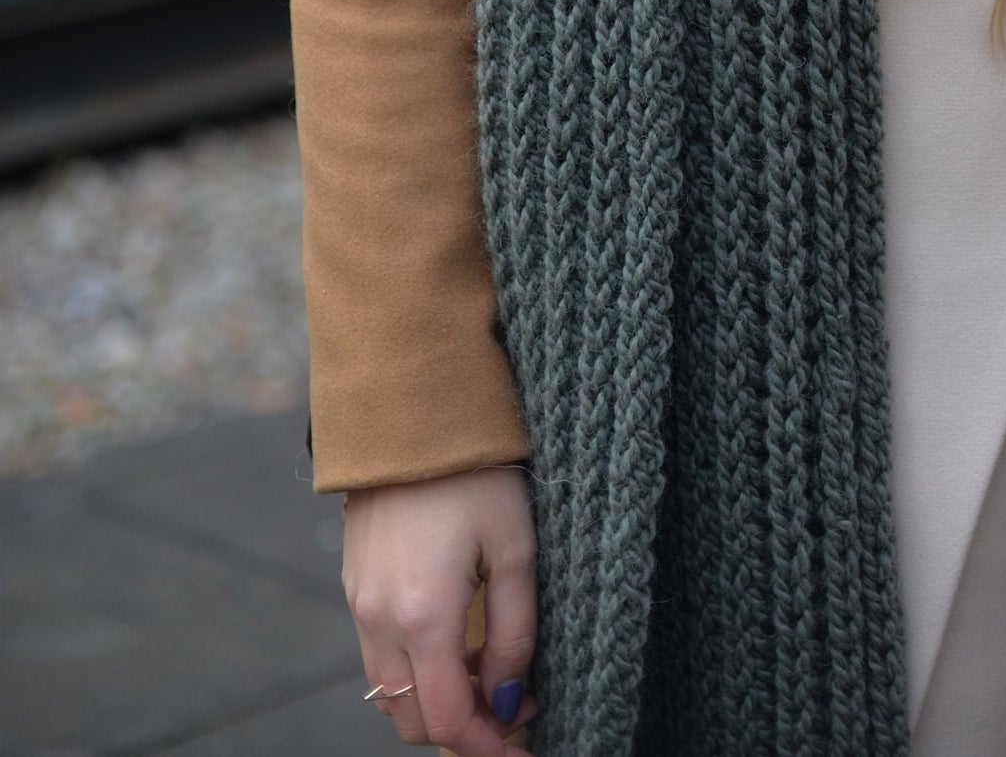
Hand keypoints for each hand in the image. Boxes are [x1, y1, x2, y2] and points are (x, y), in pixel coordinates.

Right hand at [342, 466, 536, 754]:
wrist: (412, 411)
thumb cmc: (475, 472)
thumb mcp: (516, 548)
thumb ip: (516, 633)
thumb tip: (509, 699)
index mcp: (423, 616)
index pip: (447, 721)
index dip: (487, 746)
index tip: (522, 742)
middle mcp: (380, 620)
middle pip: (412, 720)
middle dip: (461, 729)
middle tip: (511, 708)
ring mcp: (358, 603)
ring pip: (390, 693)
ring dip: (435, 700)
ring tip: (486, 673)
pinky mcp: (354, 584)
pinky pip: (379, 655)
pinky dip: (414, 669)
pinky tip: (453, 641)